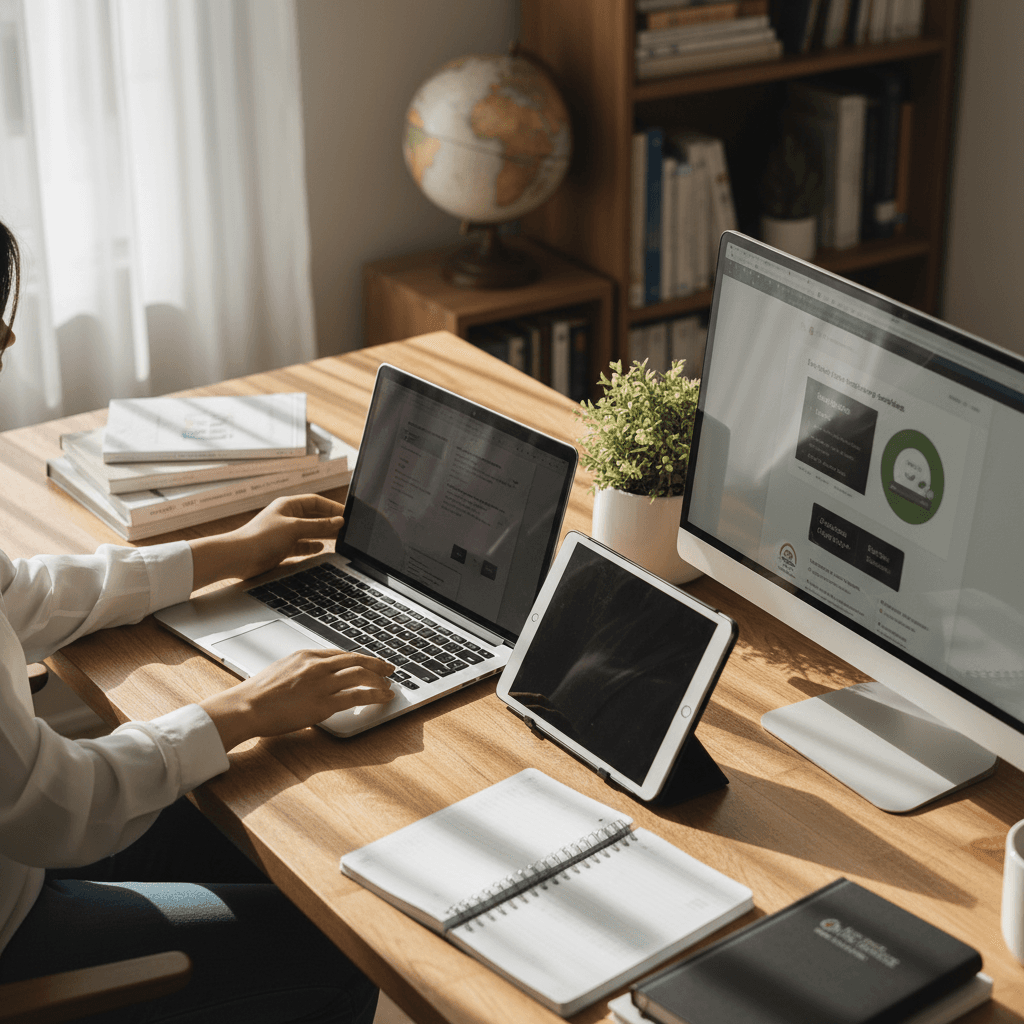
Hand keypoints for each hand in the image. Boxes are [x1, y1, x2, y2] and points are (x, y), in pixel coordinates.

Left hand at [188, 494, 345, 589]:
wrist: (237, 558)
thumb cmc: (261, 538)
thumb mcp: (295, 528)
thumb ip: (318, 526)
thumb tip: (339, 522)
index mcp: (288, 506)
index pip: (316, 502)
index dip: (332, 507)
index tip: (346, 515)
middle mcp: (286, 518)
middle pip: (314, 517)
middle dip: (329, 522)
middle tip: (346, 529)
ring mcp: (283, 534)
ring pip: (309, 532)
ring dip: (322, 536)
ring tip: (338, 540)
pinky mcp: (280, 549)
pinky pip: (301, 546)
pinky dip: (311, 547)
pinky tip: (320, 549)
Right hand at [200, 649, 394, 750]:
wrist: (245, 707)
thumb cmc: (257, 694)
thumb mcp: (281, 671)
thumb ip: (301, 671)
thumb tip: (312, 678)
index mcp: (306, 655)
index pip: (340, 654)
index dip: (358, 659)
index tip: (368, 663)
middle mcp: (317, 665)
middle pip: (356, 660)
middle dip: (376, 664)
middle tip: (389, 668)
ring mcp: (322, 683)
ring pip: (361, 675)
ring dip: (379, 680)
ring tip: (389, 685)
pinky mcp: (324, 703)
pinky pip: (357, 696)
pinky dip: (374, 695)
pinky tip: (383, 698)